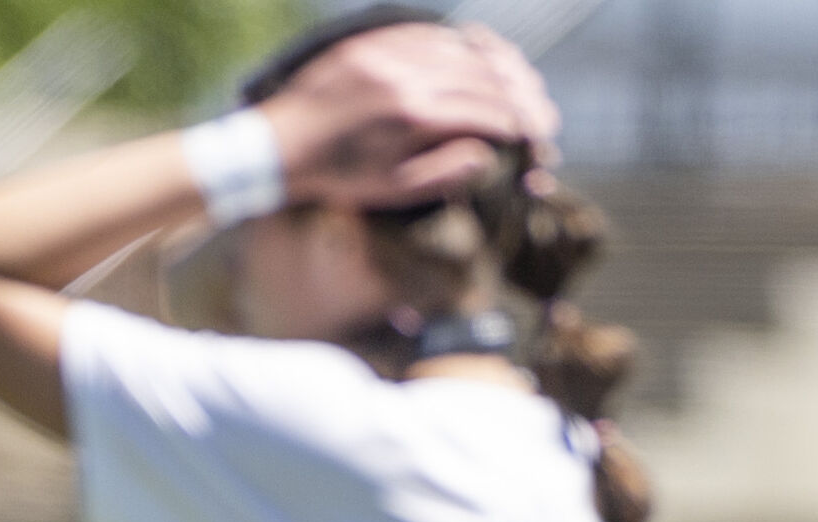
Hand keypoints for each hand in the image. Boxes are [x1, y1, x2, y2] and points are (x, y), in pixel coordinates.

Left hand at [261, 22, 558, 208]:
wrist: (278, 147)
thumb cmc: (337, 178)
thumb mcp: (391, 190)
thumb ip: (444, 173)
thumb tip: (489, 154)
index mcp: (413, 117)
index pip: (486, 111)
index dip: (518, 124)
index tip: (536, 136)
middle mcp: (405, 77)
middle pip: (481, 76)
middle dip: (517, 94)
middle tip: (539, 110)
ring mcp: (387, 53)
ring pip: (459, 50)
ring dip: (494, 66)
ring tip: (516, 82)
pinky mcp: (371, 42)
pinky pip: (427, 35)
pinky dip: (457, 45)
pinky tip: (472, 57)